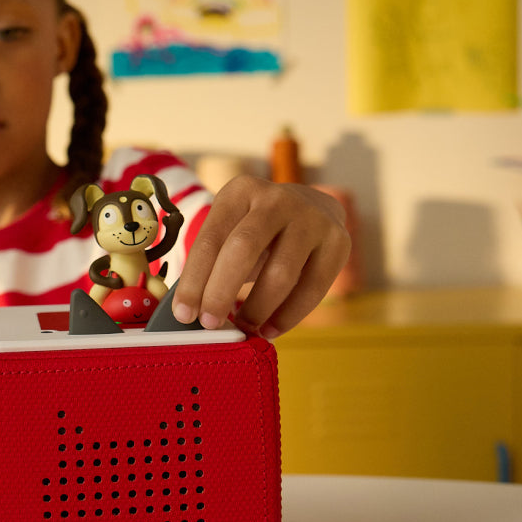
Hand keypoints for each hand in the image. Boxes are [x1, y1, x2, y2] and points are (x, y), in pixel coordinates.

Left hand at [171, 175, 349, 337]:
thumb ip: (211, 264)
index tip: (184, 314)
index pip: (211, 239)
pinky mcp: (338, 241)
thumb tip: (189, 314)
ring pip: (281, 272)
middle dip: (221, 291)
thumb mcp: (231, 230)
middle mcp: (277, 199)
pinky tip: (271, 330)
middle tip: (210, 324)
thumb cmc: (258, 233)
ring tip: (245, 328)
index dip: (195, 280)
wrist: (312, 209)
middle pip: (243, 248)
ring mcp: (312, 218)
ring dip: (258, 308)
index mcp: (241, 191)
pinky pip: (313, 288)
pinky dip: (289, 316)